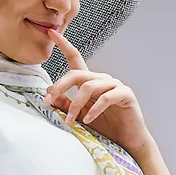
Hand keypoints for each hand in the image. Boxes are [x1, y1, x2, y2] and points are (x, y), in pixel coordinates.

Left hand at [43, 28, 153, 153]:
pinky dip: (94, 109)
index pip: (75, 58)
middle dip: (60, 86)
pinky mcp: (125, 94)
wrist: (127, 142)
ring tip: (71, 120)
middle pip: (77, 73)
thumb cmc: (105, 128)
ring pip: (89, 86)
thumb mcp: (79, 115)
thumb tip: (48, 91)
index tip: (52, 32)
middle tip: (48, 100)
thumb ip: (65, 103)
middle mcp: (102, 79)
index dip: (64, 45)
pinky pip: (106, 97)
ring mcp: (115, 85)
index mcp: (90, 81)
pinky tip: (87, 120)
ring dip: (76, 104)